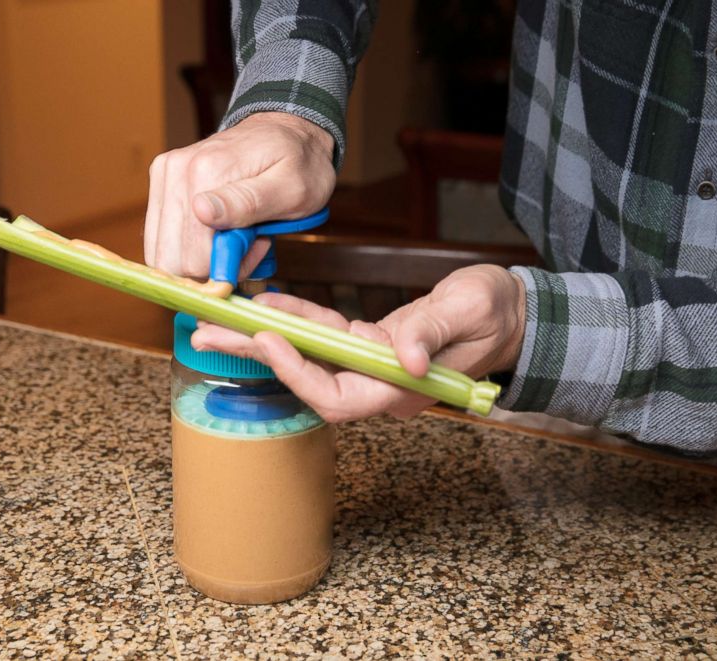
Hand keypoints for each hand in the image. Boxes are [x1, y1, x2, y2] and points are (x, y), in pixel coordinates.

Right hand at [144, 112, 335, 278]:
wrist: (288, 130)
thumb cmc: (299, 163)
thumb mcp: (292, 188)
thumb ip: (247, 202)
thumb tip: (201, 211)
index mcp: (206, 171)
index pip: (194, 256)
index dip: (227, 265)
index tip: (256, 246)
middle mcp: (176, 170)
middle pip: (172, 258)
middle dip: (211, 263)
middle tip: (247, 243)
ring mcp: (165, 174)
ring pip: (163, 252)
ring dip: (200, 256)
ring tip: (237, 234)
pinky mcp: (162, 181)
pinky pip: (162, 237)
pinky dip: (190, 244)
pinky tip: (220, 228)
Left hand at [191, 265, 526, 422]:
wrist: (511, 312)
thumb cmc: (496, 312)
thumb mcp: (471, 312)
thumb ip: (434, 334)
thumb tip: (406, 360)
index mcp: (402, 389)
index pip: (338, 394)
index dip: (298, 371)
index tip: (268, 338)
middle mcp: (379, 384)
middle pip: (306, 379)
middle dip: (256, 357)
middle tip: (205, 335)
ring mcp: (371, 366)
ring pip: (307, 356)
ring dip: (262, 337)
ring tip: (217, 321)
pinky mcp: (369, 344)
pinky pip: (324, 334)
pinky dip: (295, 318)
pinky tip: (265, 304)